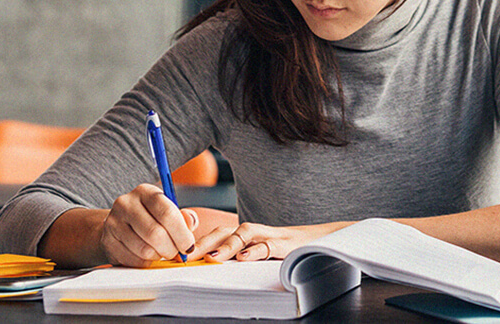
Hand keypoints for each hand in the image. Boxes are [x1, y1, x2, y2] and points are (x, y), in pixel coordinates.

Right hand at [99, 183, 196, 266]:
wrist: (119, 225)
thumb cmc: (150, 218)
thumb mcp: (168, 211)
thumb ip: (183, 217)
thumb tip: (190, 222)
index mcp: (145, 192)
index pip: (167, 212)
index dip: (181, 233)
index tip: (189, 246)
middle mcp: (126, 203)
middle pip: (155, 233)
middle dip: (171, 248)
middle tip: (176, 253)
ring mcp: (113, 222)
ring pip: (144, 249)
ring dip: (158, 256)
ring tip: (161, 252)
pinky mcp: (107, 241)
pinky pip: (132, 260)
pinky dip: (145, 262)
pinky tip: (148, 256)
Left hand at [197, 221, 351, 262]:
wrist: (321, 241)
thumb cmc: (284, 251)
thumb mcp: (258, 255)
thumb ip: (237, 257)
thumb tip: (209, 267)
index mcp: (245, 236)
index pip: (216, 234)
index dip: (197, 242)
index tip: (178, 256)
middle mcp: (255, 233)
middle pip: (225, 230)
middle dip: (204, 242)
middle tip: (186, 255)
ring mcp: (270, 236)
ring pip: (245, 233)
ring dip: (227, 244)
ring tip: (212, 257)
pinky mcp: (286, 245)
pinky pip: (269, 245)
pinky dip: (257, 250)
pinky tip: (245, 258)